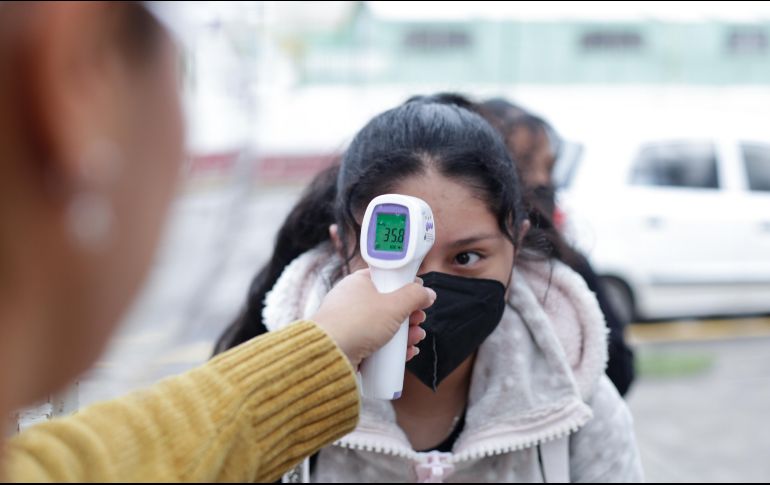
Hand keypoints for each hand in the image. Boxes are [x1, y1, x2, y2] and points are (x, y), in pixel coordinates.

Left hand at [312, 269, 435, 367]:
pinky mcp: (351, 344)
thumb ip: (414, 296)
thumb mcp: (393, 305)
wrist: (329, 355)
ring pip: (385, 326)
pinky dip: (393, 348)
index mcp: (358, 283)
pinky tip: (406, 352)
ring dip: (405, 333)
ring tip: (416, 338)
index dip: (405, 284)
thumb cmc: (356, 323)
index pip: (386, 277)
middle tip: (419, 320)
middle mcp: (352, 301)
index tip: (419, 293)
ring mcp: (351, 324)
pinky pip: (377, 344)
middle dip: (409, 314)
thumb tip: (428, 293)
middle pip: (388, 304)